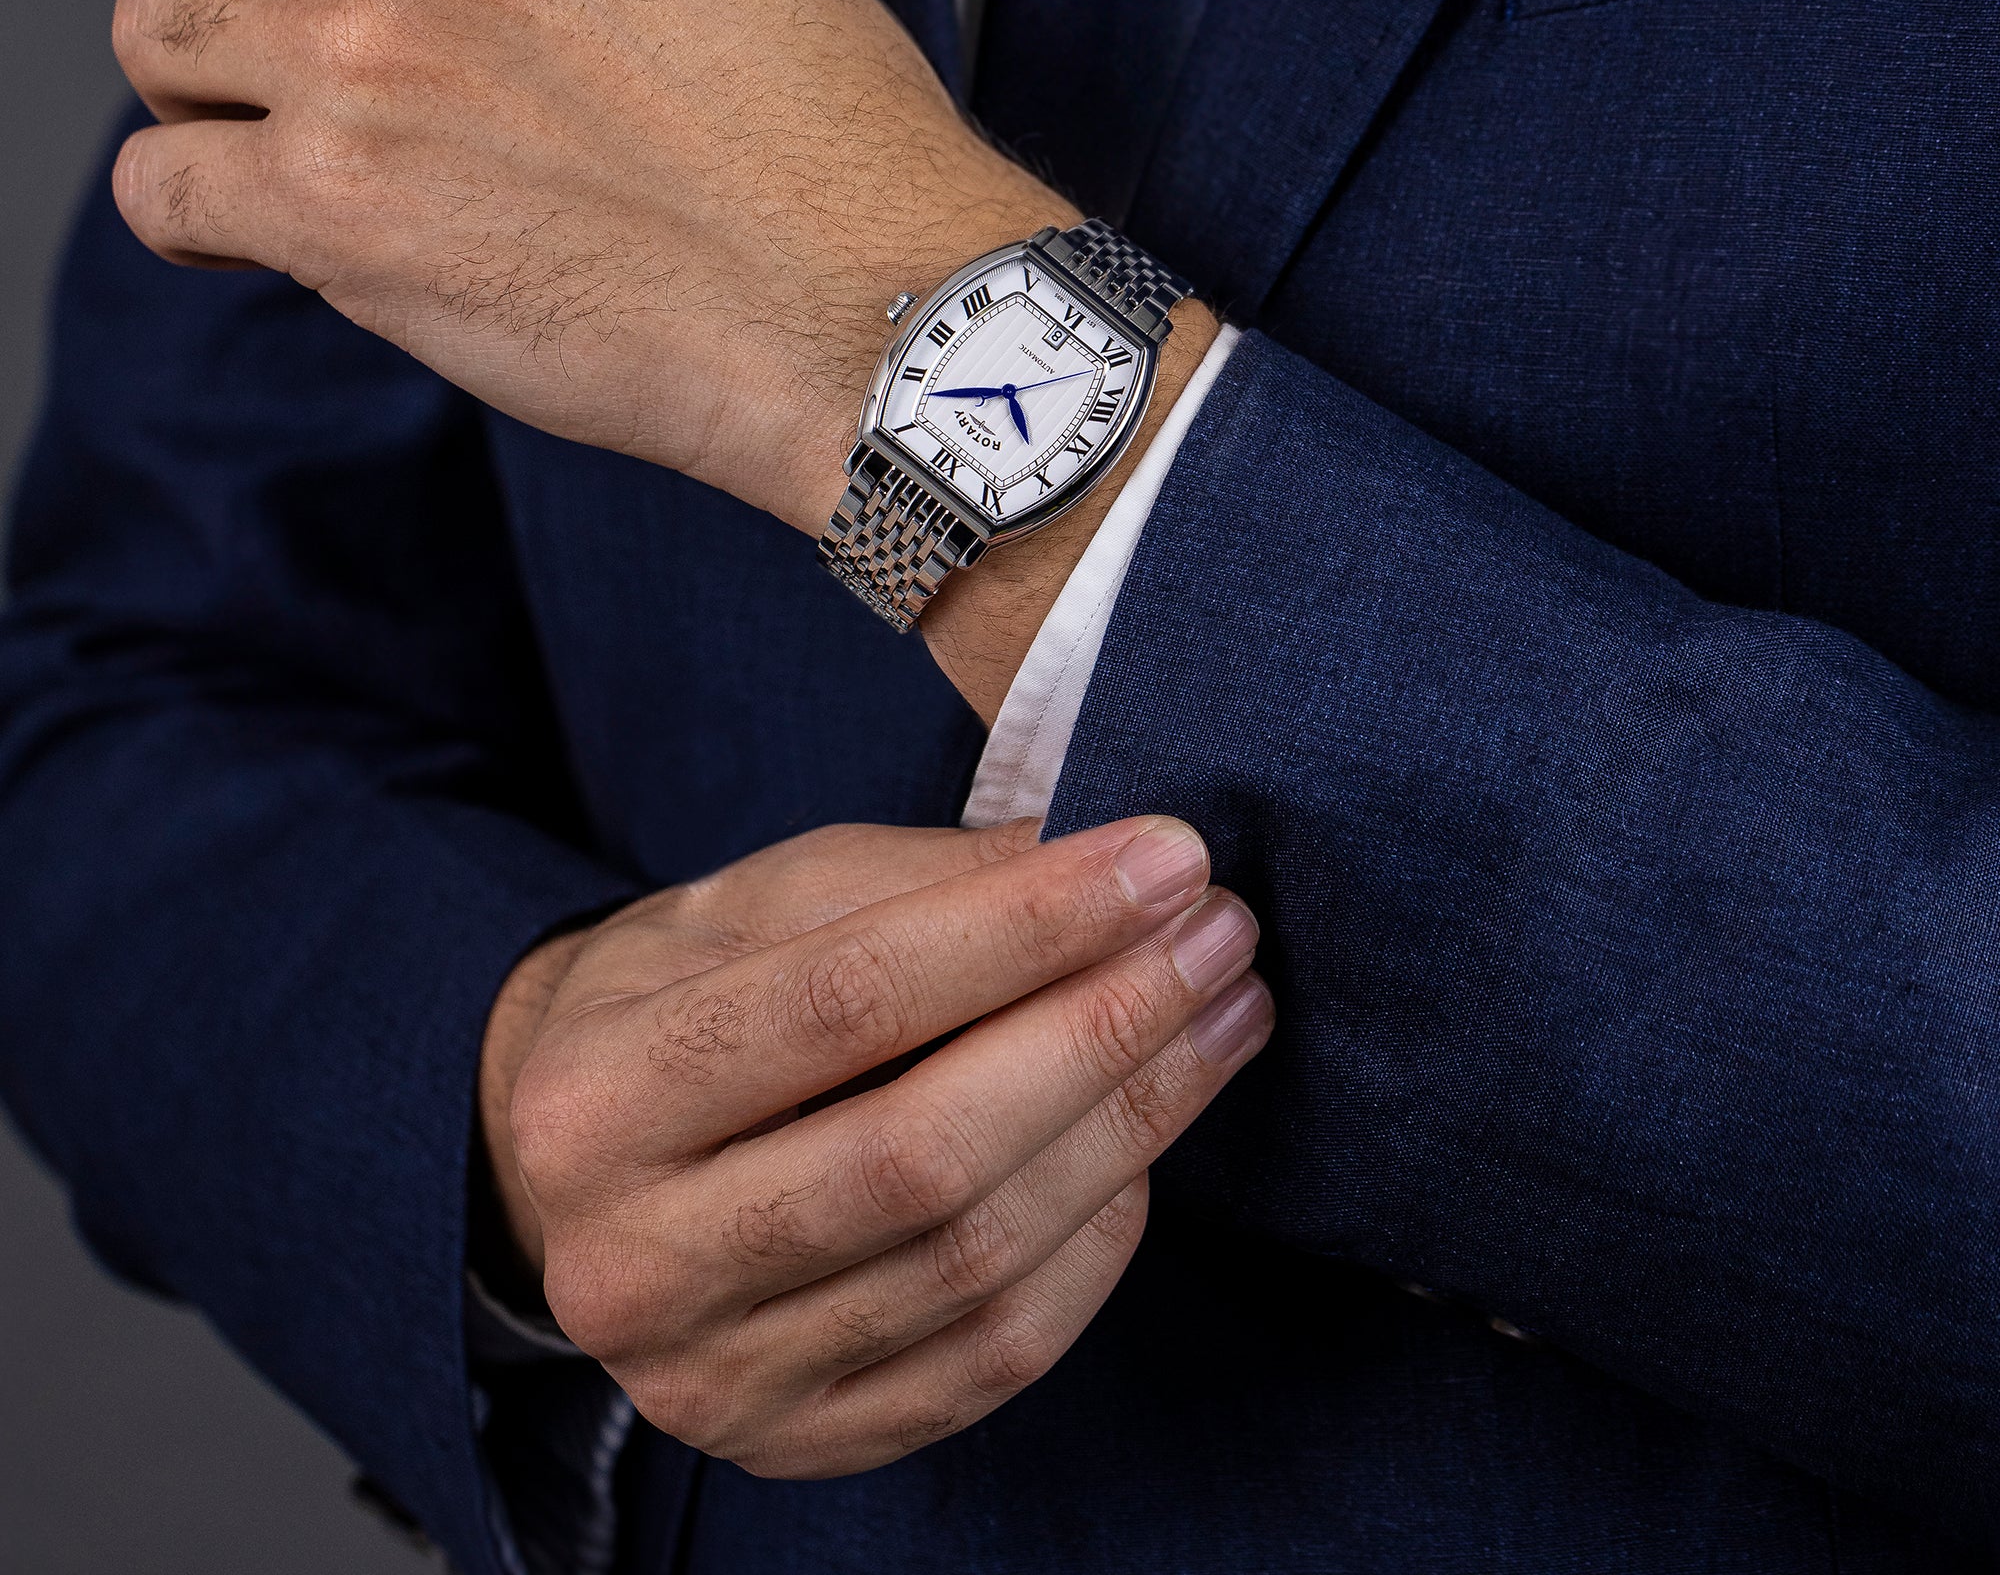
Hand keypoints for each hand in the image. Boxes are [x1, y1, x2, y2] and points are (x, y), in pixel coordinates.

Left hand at [110, 0, 1072, 537]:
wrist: (874, 310)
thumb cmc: (831, 146)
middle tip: (324, 77)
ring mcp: (361, 47)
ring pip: (158, 30)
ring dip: (208, 91)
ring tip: (287, 156)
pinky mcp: (329, 203)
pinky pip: (157, 186)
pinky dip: (196, 215)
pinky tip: (266, 239)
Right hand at [479, 813, 1271, 1476]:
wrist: (578, 1166)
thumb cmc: (686, 999)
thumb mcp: (765, 900)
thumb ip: (925, 880)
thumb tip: (1114, 860)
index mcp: (599, 1094)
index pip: (847, 1000)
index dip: (1028, 926)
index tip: (1166, 860)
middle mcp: (633, 1261)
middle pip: (922, 1152)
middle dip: (1104, 1032)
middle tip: (1222, 941)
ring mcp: (713, 1377)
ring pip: (975, 1261)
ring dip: (1132, 1127)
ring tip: (1221, 1020)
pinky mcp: (798, 1442)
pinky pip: (993, 1356)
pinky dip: (1097, 1246)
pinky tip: (1148, 1150)